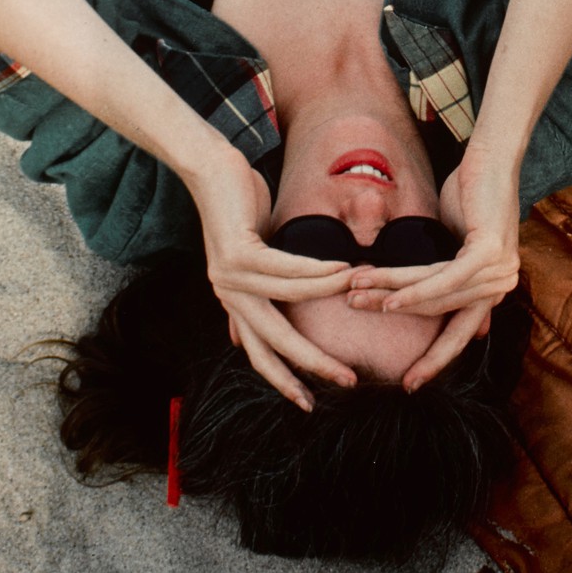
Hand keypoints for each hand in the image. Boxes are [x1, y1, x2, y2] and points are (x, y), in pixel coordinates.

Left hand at [188, 145, 358, 409]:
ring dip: (327, 301)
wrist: (211, 169)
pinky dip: (316, 273)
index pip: (260, 352)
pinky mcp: (237, 254)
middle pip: (273, 343)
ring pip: (285, 302)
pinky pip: (285, 270)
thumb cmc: (240, 206)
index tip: (309, 403)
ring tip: (360, 299)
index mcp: (235, 300)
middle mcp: (229, 295)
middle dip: (310, 364)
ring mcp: (229, 277)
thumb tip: (268, 314)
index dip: (284, 379)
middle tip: (346, 381)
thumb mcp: (257, 249)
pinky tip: (342, 270)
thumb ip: (267, 280)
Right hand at [342, 138, 521, 390]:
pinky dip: (414, 290)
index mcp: (492, 287)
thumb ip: (447, 279)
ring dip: (391, 296)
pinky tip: (388, 298)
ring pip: (434, 295)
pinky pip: (444, 281)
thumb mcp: (456, 245)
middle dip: (394, 315)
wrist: (489, 158)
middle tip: (356, 315)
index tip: (410, 383)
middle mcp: (500, 284)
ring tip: (355, 296)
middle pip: (439, 314)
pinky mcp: (489, 254)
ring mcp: (499, 271)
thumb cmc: (469, 195)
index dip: (436, 359)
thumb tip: (444, 313)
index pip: (460, 333)